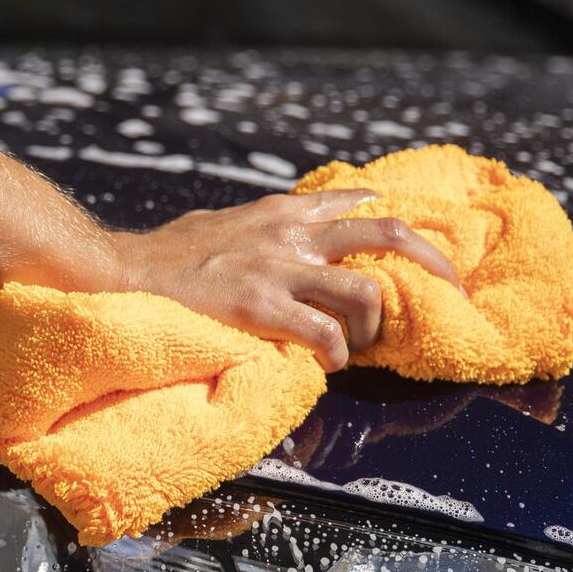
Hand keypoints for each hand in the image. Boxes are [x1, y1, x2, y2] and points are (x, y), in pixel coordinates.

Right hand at [106, 189, 460, 370]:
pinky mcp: (260, 307)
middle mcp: (290, 234)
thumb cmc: (164, 259)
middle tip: (451, 292)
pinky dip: (337, 356)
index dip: (397, 227)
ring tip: (358, 349)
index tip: (418, 251)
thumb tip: (271, 233)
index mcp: (281, 214)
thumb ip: (257, 228)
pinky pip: (325, 335)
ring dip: (373, 330)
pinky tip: (327, 366)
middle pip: (387, 236)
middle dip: (433, 264)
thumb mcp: (220, 225)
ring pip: (365, 293)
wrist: (121, 272)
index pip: (357, 205)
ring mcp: (277, 270)